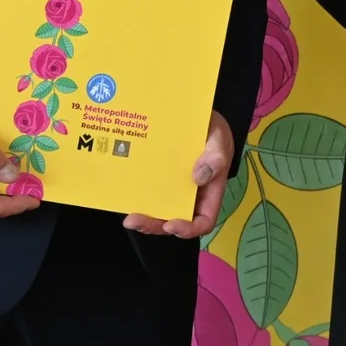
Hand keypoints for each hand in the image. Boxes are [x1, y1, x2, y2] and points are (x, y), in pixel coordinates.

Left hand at [126, 111, 234, 238]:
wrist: (198, 116)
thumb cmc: (213, 131)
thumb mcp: (219, 139)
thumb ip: (215, 155)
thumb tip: (199, 176)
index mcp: (210, 191)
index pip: (204, 220)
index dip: (188, 229)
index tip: (171, 224)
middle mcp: (190, 196)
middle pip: (175, 220)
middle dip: (155, 225)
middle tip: (135, 220)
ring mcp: (172, 189)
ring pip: (159, 211)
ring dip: (144, 217)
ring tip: (128, 217)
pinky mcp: (158, 179)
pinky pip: (149, 193)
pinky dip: (138, 198)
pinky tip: (126, 195)